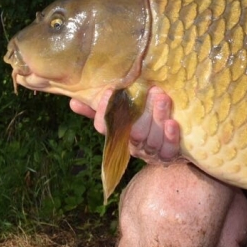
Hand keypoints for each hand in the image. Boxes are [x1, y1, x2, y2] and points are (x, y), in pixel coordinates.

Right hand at [69, 87, 183, 163]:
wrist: (171, 144)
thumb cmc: (142, 122)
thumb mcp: (122, 113)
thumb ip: (101, 108)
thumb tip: (73, 101)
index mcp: (119, 135)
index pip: (105, 126)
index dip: (105, 111)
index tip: (111, 91)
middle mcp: (133, 147)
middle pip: (134, 133)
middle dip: (143, 112)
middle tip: (152, 90)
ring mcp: (151, 154)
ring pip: (152, 140)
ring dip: (158, 118)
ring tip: (163, 99)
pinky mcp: (168, 157)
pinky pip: (168, 150)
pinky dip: (170, 137)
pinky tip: (172, 123)